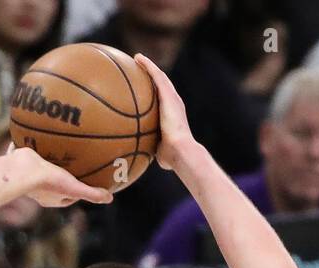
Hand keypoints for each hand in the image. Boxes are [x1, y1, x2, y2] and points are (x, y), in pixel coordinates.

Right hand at [6, 144, 112, 206]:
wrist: (20, 170)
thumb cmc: (47, 181)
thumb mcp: (74, 187)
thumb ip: (91, 193)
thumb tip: (110, 198)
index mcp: (50, 198)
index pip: (68, 197)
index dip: (77, 191)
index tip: (86, 182)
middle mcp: (37, 188)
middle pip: (54, 183)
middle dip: (64, 175)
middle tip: (75, 164)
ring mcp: (27, 175)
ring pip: (41, 167)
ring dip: (49, 159)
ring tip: (60, 146)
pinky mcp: (19, 161)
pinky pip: (30, 151)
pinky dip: (35, 144)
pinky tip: (44, 130)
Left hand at [133, 54, 198, 171]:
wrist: (181, 150)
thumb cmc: (170, 156)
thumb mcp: (157, 150)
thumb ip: (149, 148)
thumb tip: (137, 157)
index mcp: (171, 115)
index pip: (161, 100)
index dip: (153, 92)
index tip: (142, 88)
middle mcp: (173, 103)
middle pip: (161, 85)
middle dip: (151, 75)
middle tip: (139, 68)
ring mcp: (172, 98)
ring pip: (160, 77)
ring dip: (149, 66)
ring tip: (137, 58)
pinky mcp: (169, 95)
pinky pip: (157, 76)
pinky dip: (148, 66)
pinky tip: (138, 59)